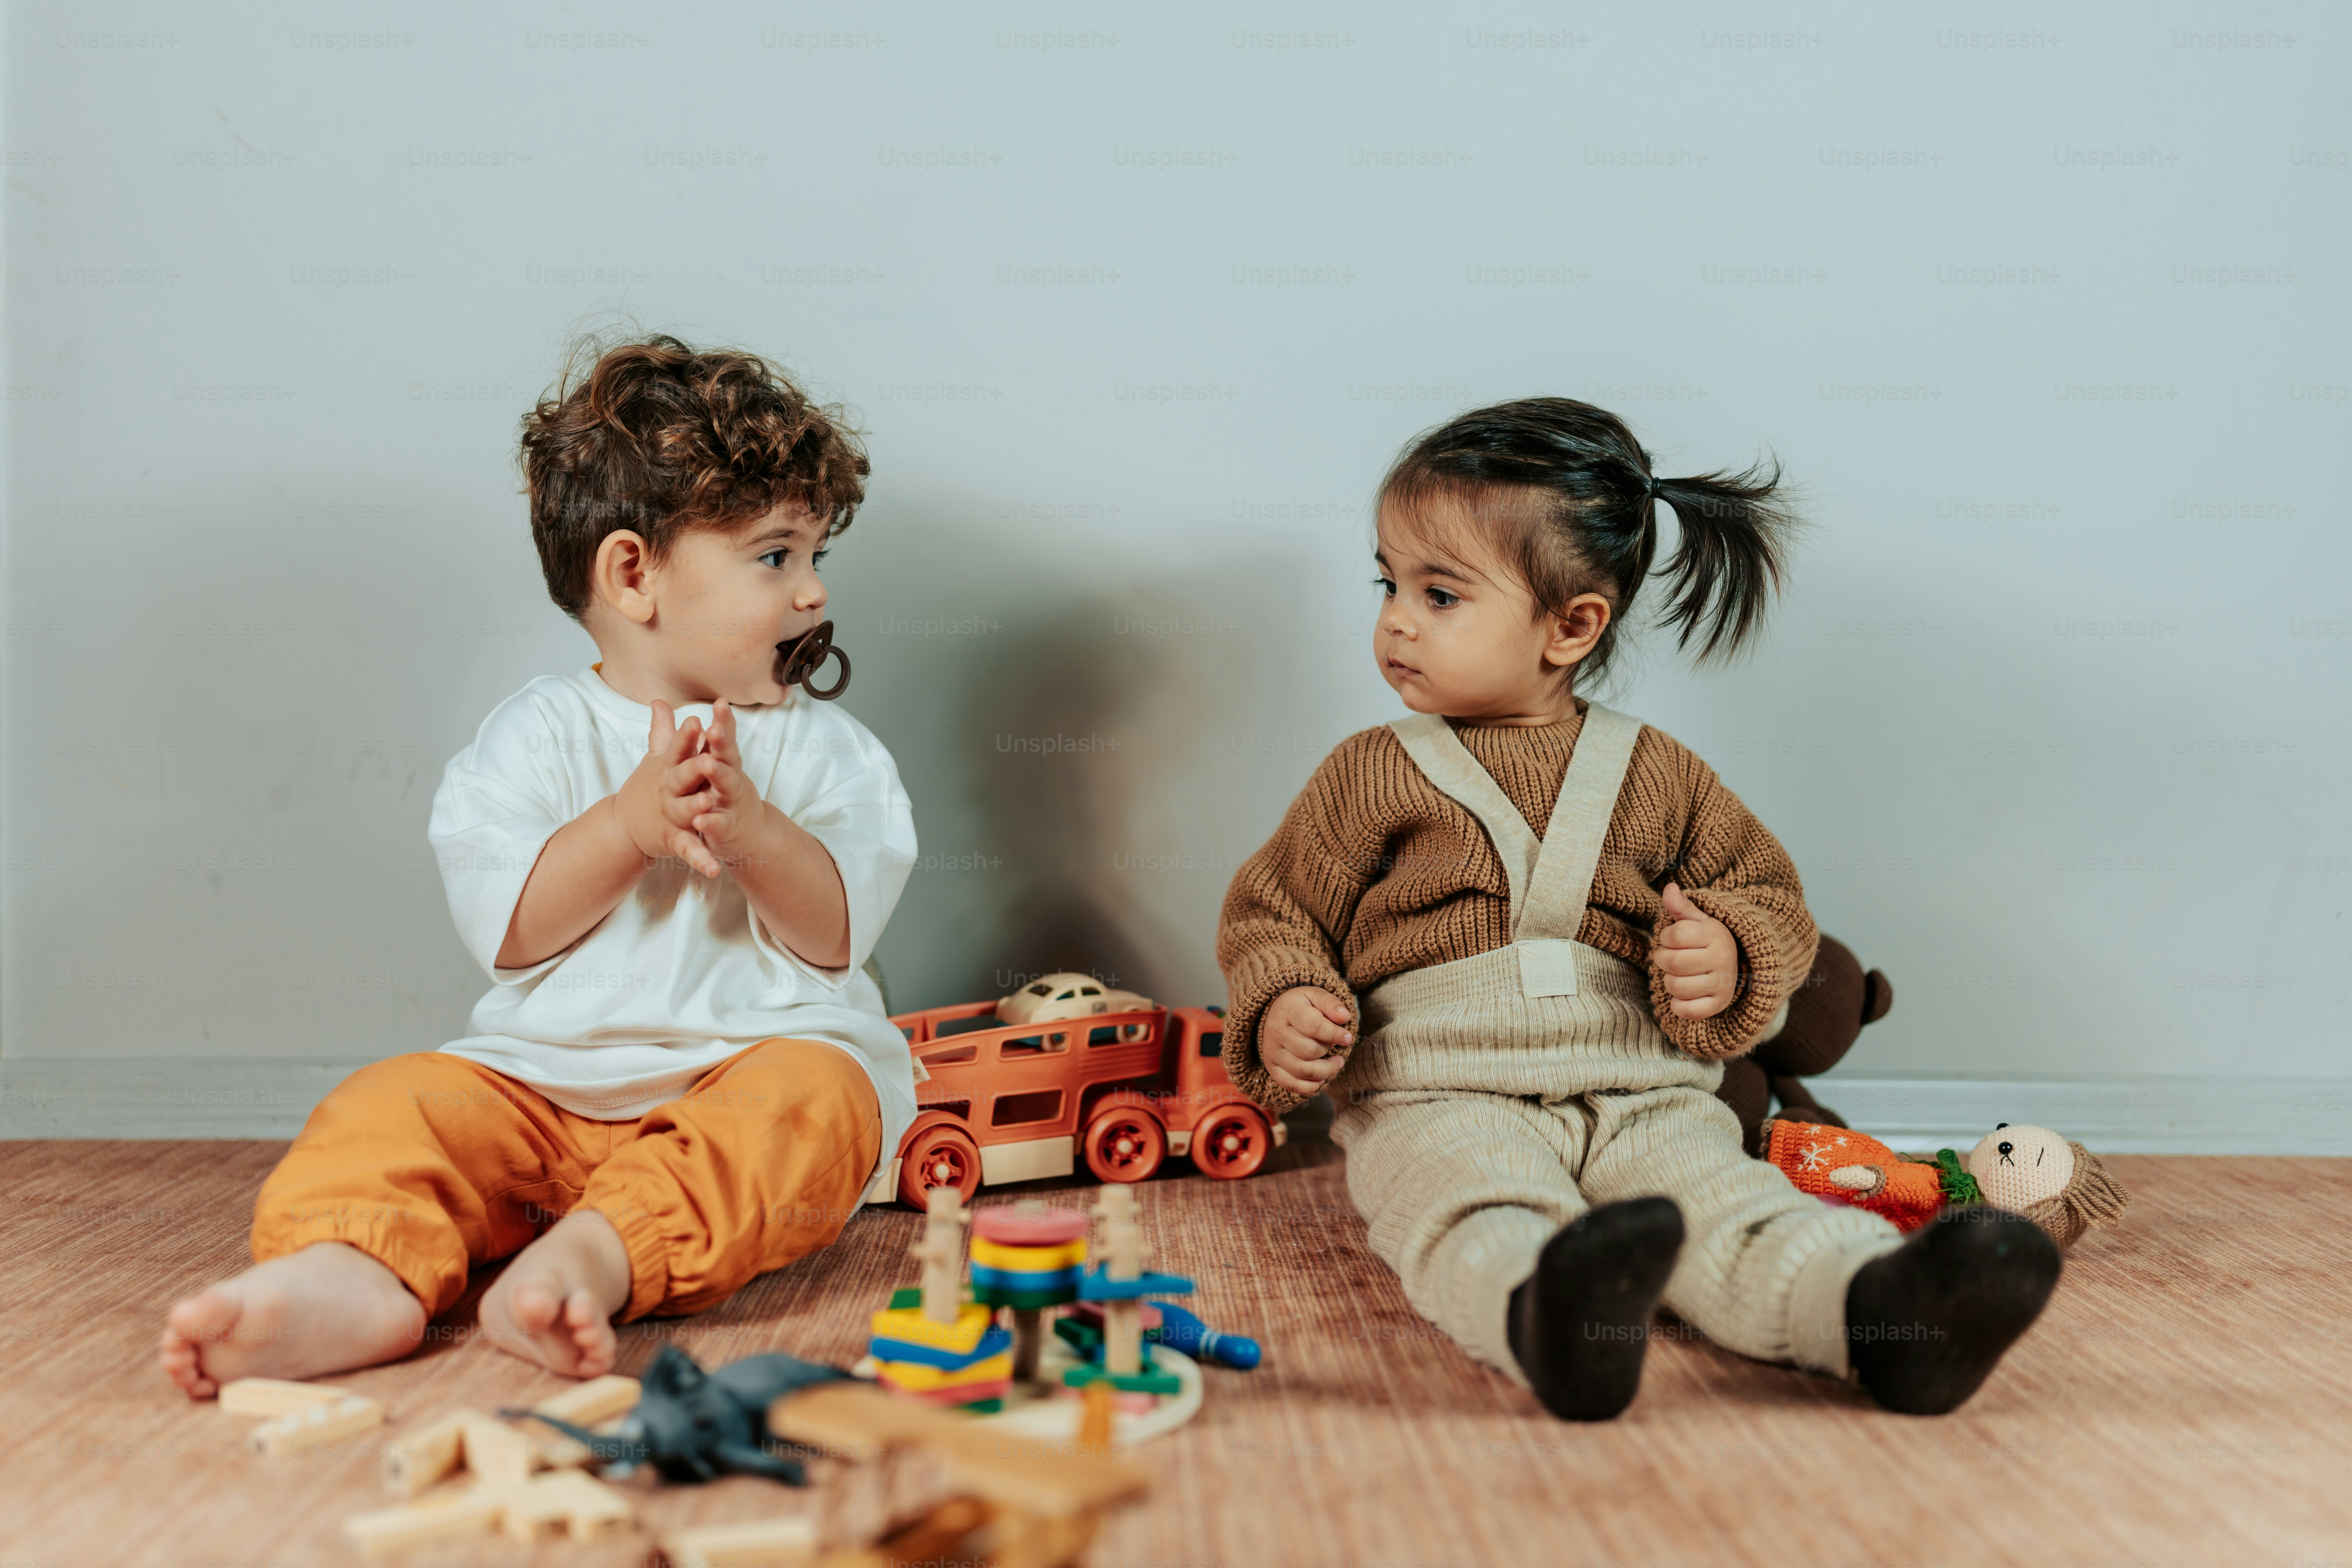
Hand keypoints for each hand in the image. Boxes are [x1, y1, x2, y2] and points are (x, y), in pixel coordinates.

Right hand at [613, 700, 723, 877]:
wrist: (625, 826)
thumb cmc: (648, 786)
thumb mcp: (655, 758)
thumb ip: (661, 731)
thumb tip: (659, 700)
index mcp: (667, 768)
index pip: (677, 748)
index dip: (685, 736)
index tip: (696, 720)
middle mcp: (668, 790)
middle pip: (681, 777)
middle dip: (694, 768)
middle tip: (708, 759)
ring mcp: (670, 816)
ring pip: (684, 812)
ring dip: (694, 810)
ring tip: (706, 807)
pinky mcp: (674, 841)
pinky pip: (689, 850)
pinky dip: (701, 860)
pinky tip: (715, 869)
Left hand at [673, 700, 776, 878]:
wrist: (746, 833)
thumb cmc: (720, 791)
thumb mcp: (704, 762)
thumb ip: (680, 735)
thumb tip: (657, 703)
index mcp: (723, 762)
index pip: (723, 738)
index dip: (722, 721)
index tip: (720, 702)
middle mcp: (729, 779)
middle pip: (727, 757)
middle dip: (721, 743)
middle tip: (714, 729)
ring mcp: (729, 803)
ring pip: (726, 788)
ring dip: (720, 776)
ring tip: (708, 764)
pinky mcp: (725, 829)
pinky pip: (718, 826)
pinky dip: (711, 824)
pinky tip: (701, 821)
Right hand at [1260, 985, 1352, 1098]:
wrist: (1274, 1014)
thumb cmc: (1301, 1006)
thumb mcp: (1315, 995)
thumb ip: (1331, 1003)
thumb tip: (1344, 1017)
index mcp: (1288, 1011)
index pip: (1313, 1026)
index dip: (1335, 1034)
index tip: (1347, 1037)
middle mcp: (1276, 1032)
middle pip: (1309, 1050)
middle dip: (1329, 1050)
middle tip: (1334, 1045)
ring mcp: (1272, 1052)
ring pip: (1303, 1071)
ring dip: (1326, 1071)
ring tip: (1337, 1063)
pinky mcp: (1272, 1068)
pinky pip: (1292, 1085)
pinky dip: (1311, 1086)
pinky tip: (1321, 1077)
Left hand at [1653, 881, 1739, 1019]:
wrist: (1734, 964)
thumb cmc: (1706, 940)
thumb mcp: (1696, 920)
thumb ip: (1680, 906)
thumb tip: (1669, 888)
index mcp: (1716, 934)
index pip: (1675, 935)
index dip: (1665, 937)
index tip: (1671, 939)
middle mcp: (1723, 959)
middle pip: (1673, 962)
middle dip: (1662, 959)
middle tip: (1669, 957)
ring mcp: (1723, 984)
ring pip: (1677, 987)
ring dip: (1669, 981)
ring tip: (1678, 974)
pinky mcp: (1719, 1005)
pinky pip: (1687, 1010)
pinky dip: (1678, 1005)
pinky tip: (1683, 994)